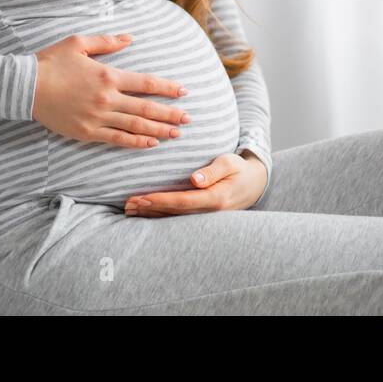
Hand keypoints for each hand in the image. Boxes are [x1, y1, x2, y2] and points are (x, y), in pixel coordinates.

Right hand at [31, 33, 191, 147]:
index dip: (167, 88)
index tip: (183, 92)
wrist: (25, 87)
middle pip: (147, 108)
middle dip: (170, 114)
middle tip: (189, 118)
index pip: (146, 83)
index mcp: (108, 76)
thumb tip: (130, 38)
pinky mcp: (87, 132)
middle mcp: (107, 99)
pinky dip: (136, 142)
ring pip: (136, 126)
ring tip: (177, 134)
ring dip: (159, 130)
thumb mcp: (79, 43)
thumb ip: (107, 42)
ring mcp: (97, 118)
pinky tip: (151, 143)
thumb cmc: (50, 62)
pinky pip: (117, 139)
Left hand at [122, 150, 268, 215]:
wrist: (254, 184)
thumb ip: (213, 171)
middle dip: (150, 208)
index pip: (183, 201)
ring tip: (130, 209)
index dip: (161, 200)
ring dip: (151, 214)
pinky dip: (160, 215)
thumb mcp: (230, 163)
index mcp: (216, 198)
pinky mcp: (201, 216)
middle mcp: (209, 212)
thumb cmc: (239, 169)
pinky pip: (178, 217)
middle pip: (174, 212)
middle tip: (128, 204)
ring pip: (174, 218)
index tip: (142, 198)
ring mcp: (205, 217)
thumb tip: (195, 180)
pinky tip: (145, 212)